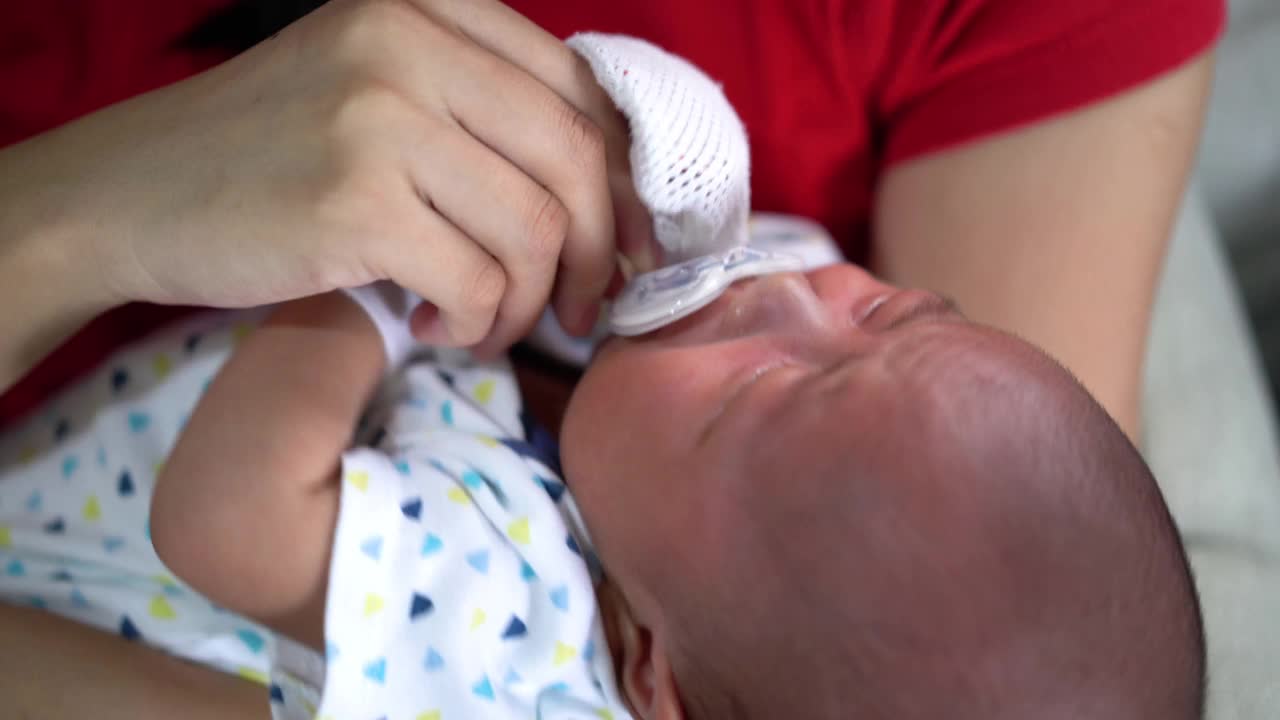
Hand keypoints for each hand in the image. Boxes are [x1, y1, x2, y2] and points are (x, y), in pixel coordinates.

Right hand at [9, 0, 649, 353]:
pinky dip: (474, 324)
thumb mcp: (373, 89)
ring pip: (535, 230)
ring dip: (528, 302)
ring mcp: (380, 119)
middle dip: (598, 254)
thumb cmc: (265, 155)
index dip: (621, 180)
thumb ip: (478, 109)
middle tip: (583, 311)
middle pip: (574, 159)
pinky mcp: (353, 203)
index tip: (627, 246)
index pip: (577, 89)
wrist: (127, 196)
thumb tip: (607, 190)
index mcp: (426, 7)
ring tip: (485, 324)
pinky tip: (434, 327)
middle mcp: (408, 44)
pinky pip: (477, 282)